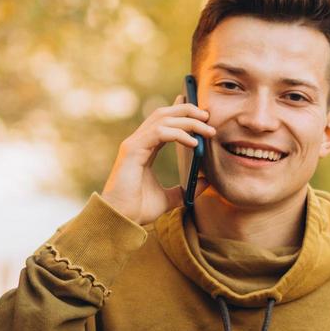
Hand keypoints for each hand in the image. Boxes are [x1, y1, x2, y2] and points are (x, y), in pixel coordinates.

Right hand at [100, 93, 214, 225]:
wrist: (120, 220)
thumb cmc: (137, 210)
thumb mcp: (169, 199)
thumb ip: (185, 190)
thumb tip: (207, 182)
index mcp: (145, 149)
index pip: (165, 122)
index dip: (184, 116)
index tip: (205, 120)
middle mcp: (138, 142)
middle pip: (164, 113)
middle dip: (188, 111)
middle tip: (208, 117)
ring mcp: (134, 144)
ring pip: (163, 119)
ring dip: (188, 121)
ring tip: (207, 130)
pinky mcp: (132, 149)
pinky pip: (159, 132)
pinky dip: (178, 134)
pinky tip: (193, 143)